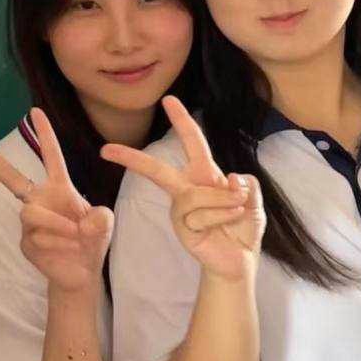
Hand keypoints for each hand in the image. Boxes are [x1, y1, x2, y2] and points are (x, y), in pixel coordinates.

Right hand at [0, 108, 112, 296]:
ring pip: (31, 212)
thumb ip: (101, 217)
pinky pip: (37, 237)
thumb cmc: (92, 240)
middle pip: (12, 178)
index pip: (51, 157)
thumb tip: (80, 222)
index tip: (35, 111)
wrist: (82, 272)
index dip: (45, 134)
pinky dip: (57, 242)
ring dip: (56, 224)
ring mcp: (30, 222)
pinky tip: (66, 249)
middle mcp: (40, 200)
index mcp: (59, 188)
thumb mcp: (105, 224)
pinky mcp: (26, 242)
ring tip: (75, 235)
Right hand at [101, 95, 264, 281]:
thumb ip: (247, 184)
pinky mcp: (182, 228)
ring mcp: (181, 210)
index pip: (193, 142)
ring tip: (237, 210)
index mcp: (204, 175)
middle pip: (158, 170)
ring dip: (224, 201)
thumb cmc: (243, 227)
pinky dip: (222, 216)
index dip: (182, 120)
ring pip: (197, 194)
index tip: (168, 100)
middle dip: (133, 158)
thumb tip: (229, 178)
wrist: (240, 260)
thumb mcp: (254, 200)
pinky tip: (228, 224)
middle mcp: (187, 189)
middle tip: (107, 149)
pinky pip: (201, 214)